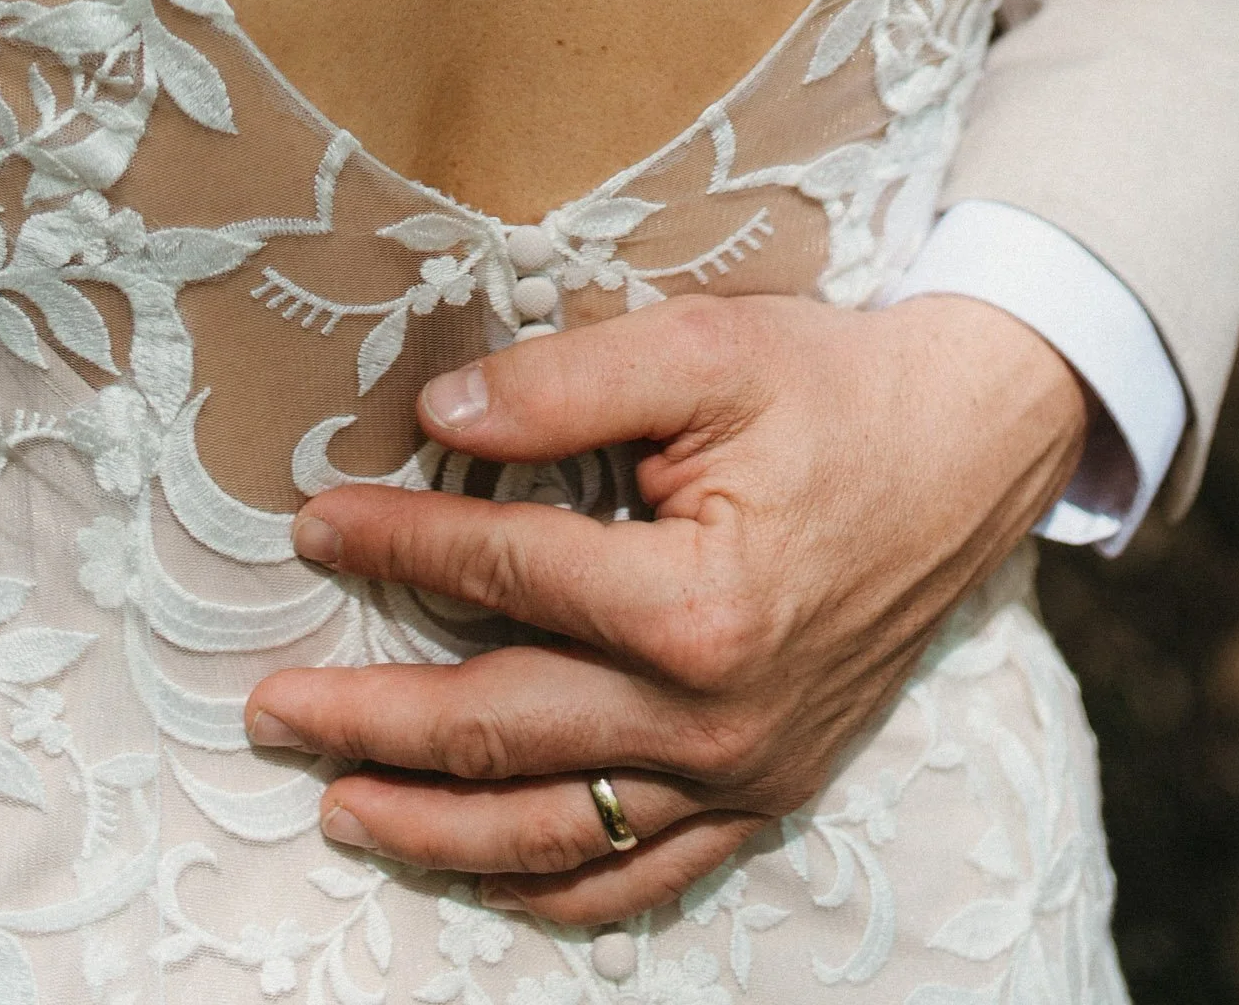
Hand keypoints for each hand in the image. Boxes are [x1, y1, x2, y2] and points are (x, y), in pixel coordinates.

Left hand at [245, 291, 1088, 922]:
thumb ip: (560, 385)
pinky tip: (482, 874)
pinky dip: (553, 890)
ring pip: (556, 833)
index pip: (502, 576)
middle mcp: (717, 716)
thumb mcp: (701, 349)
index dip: (394, 548)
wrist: (967, 447)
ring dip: (435, 831)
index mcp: (697, 603)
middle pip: (501, 733)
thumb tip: (433, 418)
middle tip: (272, 710)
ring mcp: (745, 770)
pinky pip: (644, 876)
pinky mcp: (768, 792)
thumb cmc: (833, 387)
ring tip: (340, 808)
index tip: (312, 528)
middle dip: (370, 726)